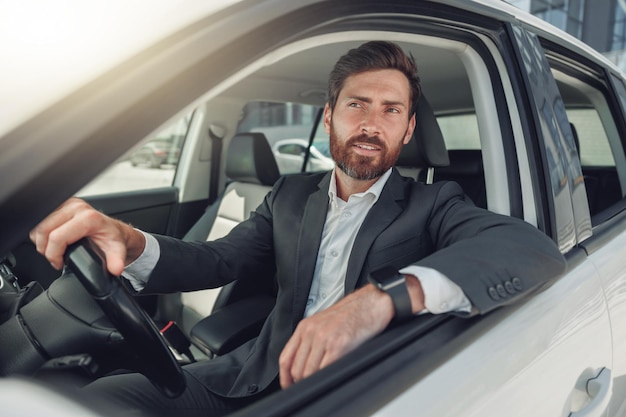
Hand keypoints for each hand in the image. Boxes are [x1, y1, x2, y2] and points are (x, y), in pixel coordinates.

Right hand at [29, 198, 144, 275]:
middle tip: (55, 258)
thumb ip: (116, 261)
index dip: (54, 254)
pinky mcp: (60, 203)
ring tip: (53, 249)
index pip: (57, 237)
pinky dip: (41, 231)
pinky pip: (40, 218)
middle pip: (44, 230)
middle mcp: (77, 207)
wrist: (112, 228)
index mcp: (88, 218)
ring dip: (41, 240)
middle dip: (45, 249)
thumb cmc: (112, 237)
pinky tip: (51, 239)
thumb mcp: (116, 250)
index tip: (59, 263)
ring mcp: (67, 203)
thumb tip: (115, 269)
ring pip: (39, 223)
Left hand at [278, 284, 394, 388]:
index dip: (285, 377)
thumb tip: (304, 365)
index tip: (289, 386)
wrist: (371, 303)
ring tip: (322, 382)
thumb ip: (310, 341)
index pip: (285, 358)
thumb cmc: (351, 314)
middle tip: (309, 387)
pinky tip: (331, 377)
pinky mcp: (338, 344)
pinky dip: (326, 378)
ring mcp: (324, 338)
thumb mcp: (323, 324)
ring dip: (314, 381)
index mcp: (305, 327)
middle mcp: (311, 331)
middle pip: (296, 368)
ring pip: (309, 372)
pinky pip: (325, 369)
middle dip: (301, 382)